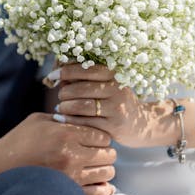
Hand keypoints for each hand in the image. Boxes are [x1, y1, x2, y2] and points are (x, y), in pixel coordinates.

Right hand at [0, 112, 116, 194]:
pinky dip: (101, 188)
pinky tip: (92, 183)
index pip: (102, 135)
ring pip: (107, 173)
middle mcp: (71, 156)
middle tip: (94, 153)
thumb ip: (63, 118)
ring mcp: (71, 178)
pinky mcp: (69, 194)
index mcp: (66, 134)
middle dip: (104, 152)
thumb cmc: (17, 142)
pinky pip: (99, 193)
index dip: (99, 137)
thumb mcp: (38, 120)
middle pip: (109, 154)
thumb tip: (81, 118)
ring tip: (92, 168)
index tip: (92, 139)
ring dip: (102, 170)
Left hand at [52, 64, 173, 147]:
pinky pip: (85, 122)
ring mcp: (116, 108)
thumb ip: (85, 78)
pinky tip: (61, 118)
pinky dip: (69, 120)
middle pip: (81, 88)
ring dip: (65, 106)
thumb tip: (58, 73)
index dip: (65, 70)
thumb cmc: (116, 102)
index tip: (52, 75)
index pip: (86, 68)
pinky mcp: (114, 126)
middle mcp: (117, 90)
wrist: (142, 125)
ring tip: (60, 108)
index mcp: (114, 75)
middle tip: (60, 95)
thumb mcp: (107, 86)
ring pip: (82, 106)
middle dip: (64, 91)